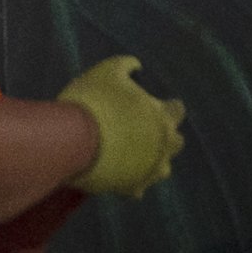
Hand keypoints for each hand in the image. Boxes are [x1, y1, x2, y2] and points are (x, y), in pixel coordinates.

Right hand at [57, 55, 184, 199]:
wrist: (74, 141)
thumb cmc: (93, 102)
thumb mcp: (107, 71)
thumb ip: (125, 65)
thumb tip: (136, 64)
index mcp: (162, 116)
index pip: (177, 110)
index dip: (167, 106)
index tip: (156, 105)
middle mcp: (164, 145)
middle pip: (175, 142)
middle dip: (163, 136)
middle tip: (144, 130)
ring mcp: (150, 169)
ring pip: (161, 169)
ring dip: (151, 162)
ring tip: (134, 157)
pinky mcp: (133, 187)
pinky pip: (136, 189)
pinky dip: (129, 183)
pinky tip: (117, 177)